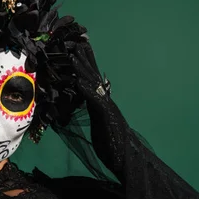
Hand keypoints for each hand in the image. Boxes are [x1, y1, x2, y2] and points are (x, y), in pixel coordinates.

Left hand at [70, 43, 127, 178]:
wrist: (125, 158)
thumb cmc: (111, 143)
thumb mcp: (97, 122)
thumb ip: (91, 109)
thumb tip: (83, 101)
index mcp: (101, 102)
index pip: (91, 79)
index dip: (85, 64)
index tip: (78, 48)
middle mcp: (104, 101)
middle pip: (93, 75)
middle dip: (84, 58)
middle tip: (76, 41)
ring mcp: (106, 107)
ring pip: (93, 84)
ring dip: (82, 69)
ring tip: (73, 55)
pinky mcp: (105, 116)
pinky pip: (94, 101)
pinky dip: (86, 90)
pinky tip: (78, 81)